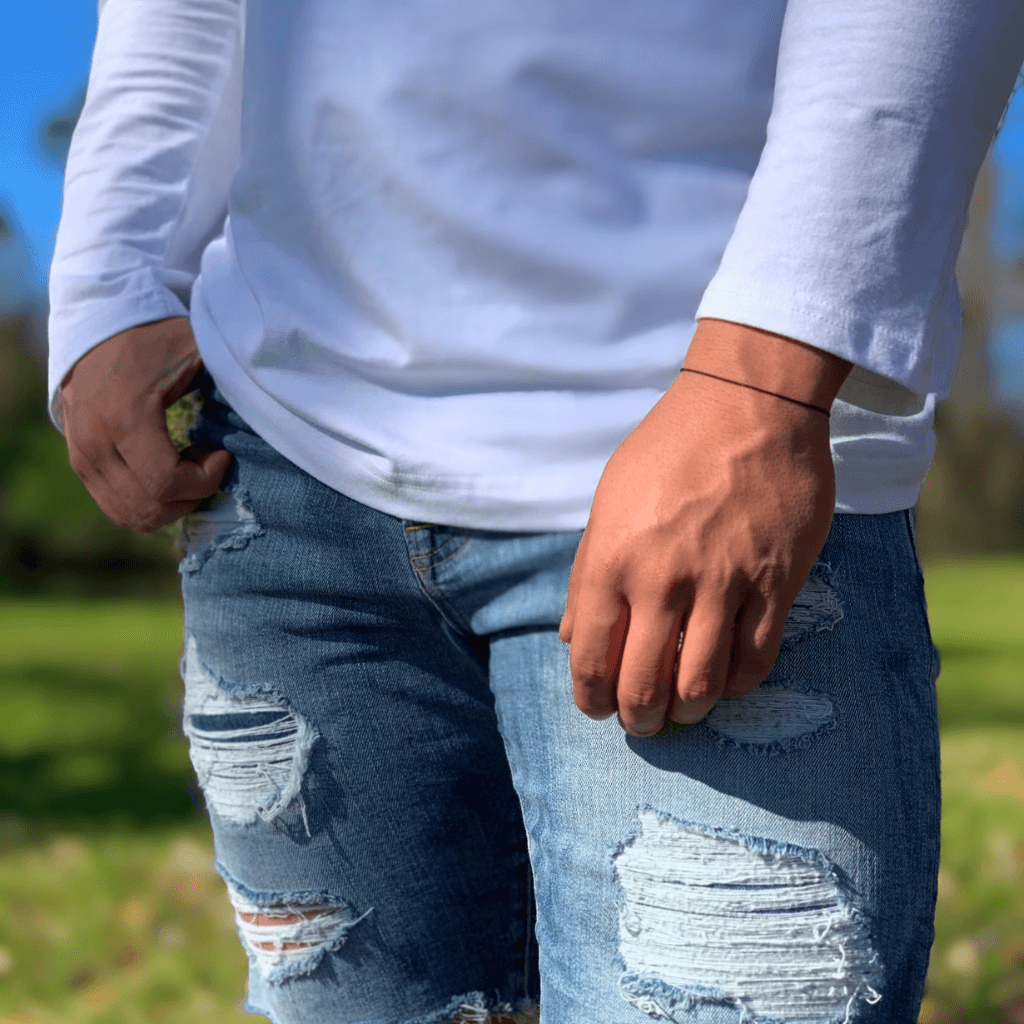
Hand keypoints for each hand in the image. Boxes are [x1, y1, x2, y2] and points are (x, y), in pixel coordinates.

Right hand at [60, 317, 232, 532]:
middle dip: (190, 495)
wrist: (97, 325)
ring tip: (188, 469)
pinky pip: (115, 506)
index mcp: (124, 417)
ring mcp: (82, 457)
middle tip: (208, 464)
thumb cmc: (156, 338)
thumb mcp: (197, 349)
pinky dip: (148, 502)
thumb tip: (268, 403)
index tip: (222, 455)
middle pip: (149, 506)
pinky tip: (167, 473)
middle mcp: (95, 443)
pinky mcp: (79, 463)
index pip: (165, 482)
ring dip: (169, 503)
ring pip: (130, 514)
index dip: (204, 481)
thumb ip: (229, 378)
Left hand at [559, 320, 851, 736]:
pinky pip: (756, 659)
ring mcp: (723, 583)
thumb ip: (587, 574)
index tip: (599, 707)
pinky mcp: (776, 581)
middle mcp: (662, 580)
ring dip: (688, 709)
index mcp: (611, 560)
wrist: (747, 405)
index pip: (592, 659)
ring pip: (702, 684)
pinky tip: (726, 678)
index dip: (591, 698)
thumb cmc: (668, 450)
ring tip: (684, 704)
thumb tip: (571, 636)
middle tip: (642, 720)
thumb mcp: (609, 502)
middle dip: (639, 719)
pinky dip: (737, 683)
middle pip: (644, 686)